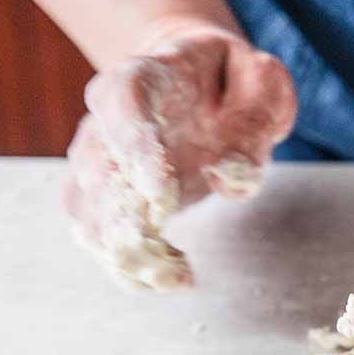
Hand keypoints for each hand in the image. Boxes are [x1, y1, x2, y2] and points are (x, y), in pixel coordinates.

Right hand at [64, 22, 296, 288]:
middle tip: (172, 267)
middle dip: (128, 227)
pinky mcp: (106, 198)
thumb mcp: (262, 85)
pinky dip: (129, 267)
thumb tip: (226, 175)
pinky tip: (172, 277)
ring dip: (128, 257)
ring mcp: (98, 161)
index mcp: (143, 76)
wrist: (199, 85)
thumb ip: (254, 121)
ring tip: (178, 277)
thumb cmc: (234, 83)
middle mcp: (106, 121)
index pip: (122, 106)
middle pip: (97, 175)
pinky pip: (100, 238)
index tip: (162, 198)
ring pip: (90, 216)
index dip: (135, 151)